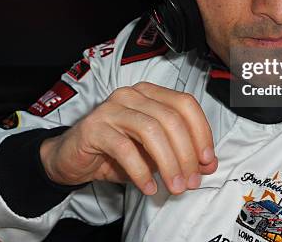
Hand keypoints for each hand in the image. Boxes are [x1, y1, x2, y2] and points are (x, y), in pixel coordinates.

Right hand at [40, 82, 217, 195]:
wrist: (72, 158)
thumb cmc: (115, 151)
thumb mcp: (153, 153)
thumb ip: (180, 153)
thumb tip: (208, 164)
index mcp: (150, 94)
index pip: (185, 104)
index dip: (201, 132)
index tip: (208, 160)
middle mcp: (132, 95)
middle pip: (171, 119)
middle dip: (186, 154)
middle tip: (191, 181)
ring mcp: (112, 108)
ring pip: (151, 131)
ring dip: (168, 163)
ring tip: (174, 187)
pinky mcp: (95, 127)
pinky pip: (125, 149)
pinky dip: (141, 172)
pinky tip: (148, 187)